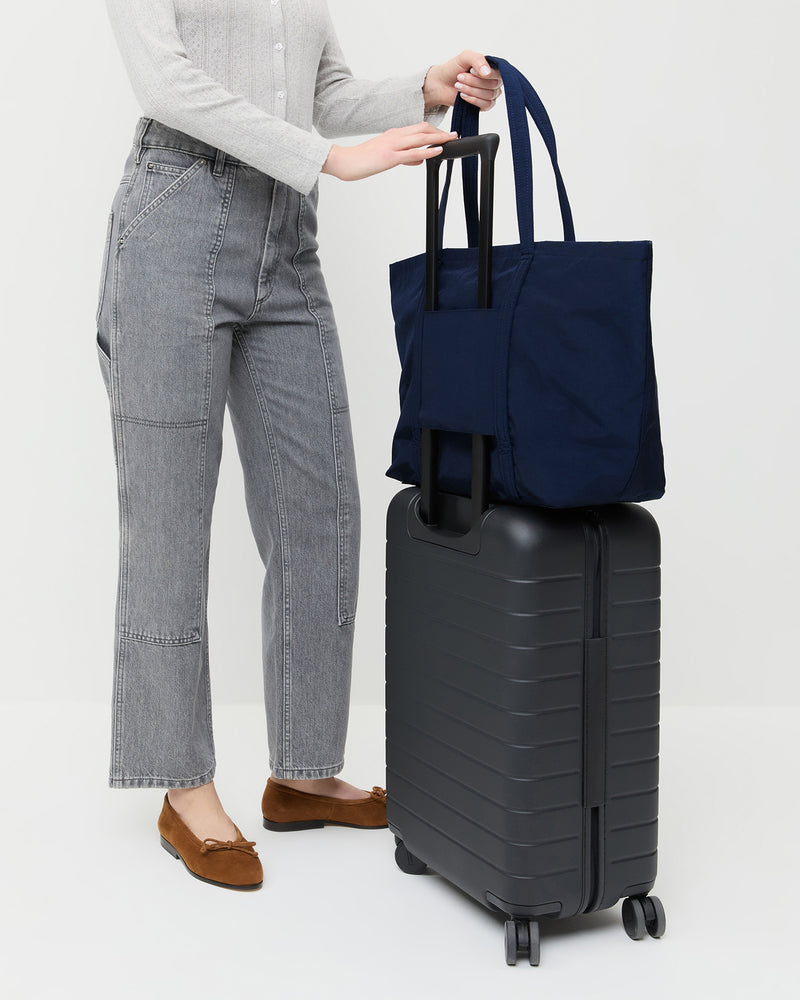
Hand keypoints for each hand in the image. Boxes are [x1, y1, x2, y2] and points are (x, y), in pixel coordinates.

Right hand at [321, 123, 459, 181]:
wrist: (345, 161)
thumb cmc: (363, 160)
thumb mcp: (385, 156)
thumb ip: (403, 156)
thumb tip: (417, 159)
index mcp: (393, 134)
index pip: (418, 128)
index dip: (434, 130)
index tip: (445, 134)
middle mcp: (395, 135)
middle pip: (423, 128)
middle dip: (440, 132)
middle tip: (454, 135)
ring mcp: (393, 145)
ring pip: (421, 138)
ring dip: (439, 138)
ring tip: (452, 139)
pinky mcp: (390, 157)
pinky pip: (413, 152)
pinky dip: (428, 150)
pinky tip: (438, 150)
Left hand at [423, 50, 502, 111]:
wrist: (441, 84)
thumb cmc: (454, 69)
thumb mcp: (465, 57)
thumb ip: (478, 59)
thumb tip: (487, 73)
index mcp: (492, 67)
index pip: (498, 72)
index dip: (485, 73)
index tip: (470, 70)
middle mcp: (494, 80)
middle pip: (493, 84)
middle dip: (474, 82)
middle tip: (460, 77)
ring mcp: (490, 93)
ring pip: (489, 95)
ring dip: (471, 90)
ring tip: (458, 85)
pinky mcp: (485, 105)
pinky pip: (487, 105)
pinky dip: (473, 100)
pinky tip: (463, 95)